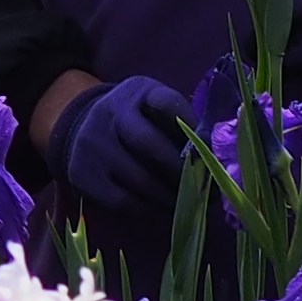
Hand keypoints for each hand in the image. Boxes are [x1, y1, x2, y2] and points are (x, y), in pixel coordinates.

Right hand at [51, 74, 196, 240]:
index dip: (192, 126)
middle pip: (147, 142)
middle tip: (202, 186)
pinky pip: (121, 200)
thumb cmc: (137, 121)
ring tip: (185, 200)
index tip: (210, 149)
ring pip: (137, 178)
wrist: (82, 128)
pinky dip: (147, 208)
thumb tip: (219, 157)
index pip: (166, 103)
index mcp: (136, 92)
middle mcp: (108, 113)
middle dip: (179, 169)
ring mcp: (92, 144)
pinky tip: (159, 206)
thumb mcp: (155, 107)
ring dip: (167, 195)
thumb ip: (182, 123)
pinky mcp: (82, 174)